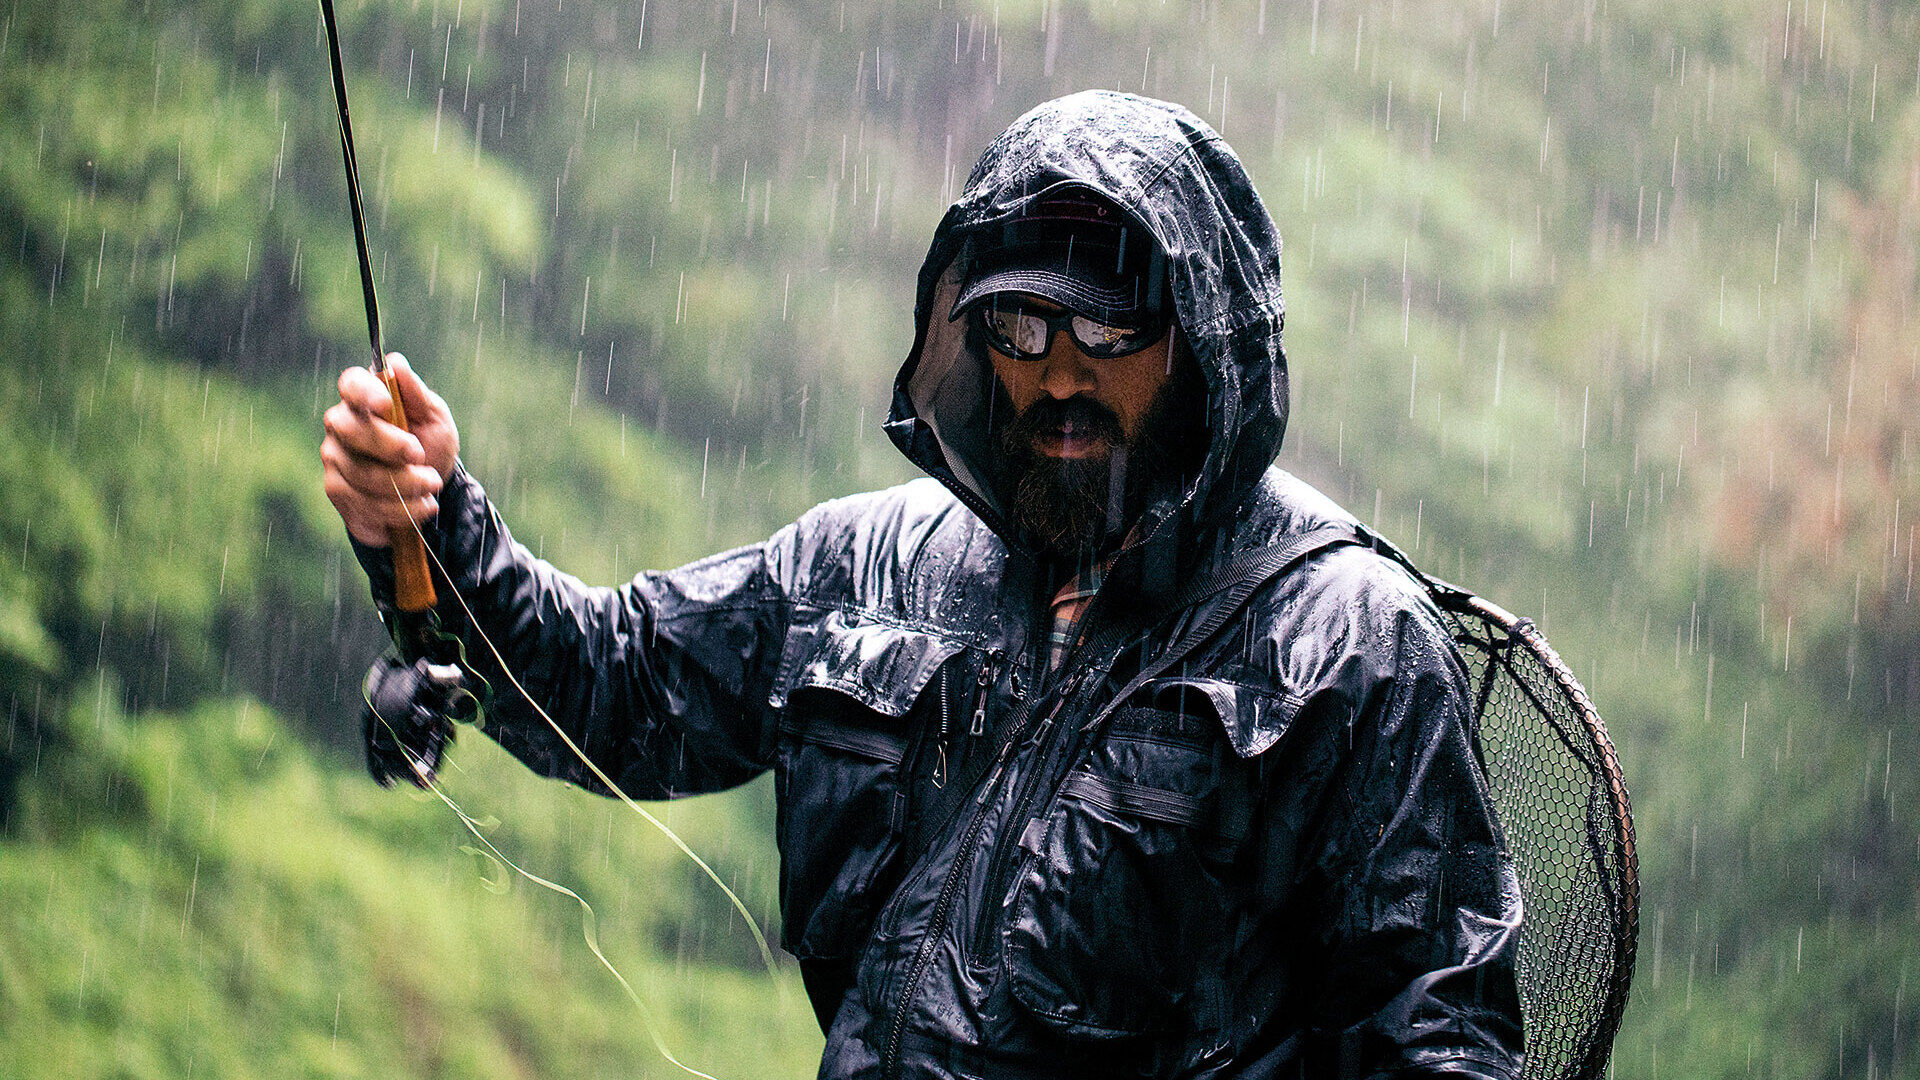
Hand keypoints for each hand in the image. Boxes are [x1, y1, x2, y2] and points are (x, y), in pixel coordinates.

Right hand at [322, 354, 460, 547]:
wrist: (428, 491)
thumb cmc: (429, 445)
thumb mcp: (435, 419)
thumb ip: (417, 394)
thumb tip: (396, 362)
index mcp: (364, 398)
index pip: (351, 384)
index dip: (364, 392)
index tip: (385, 404)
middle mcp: (341, 425)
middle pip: (352, 430)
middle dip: (390, 446)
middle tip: (420, 456)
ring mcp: (335, 458)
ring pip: (362, 472)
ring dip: (405, 483)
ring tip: (432, 484)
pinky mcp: (338, 491)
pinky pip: (365, 502)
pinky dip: (401, 508)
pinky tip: (423, 505)